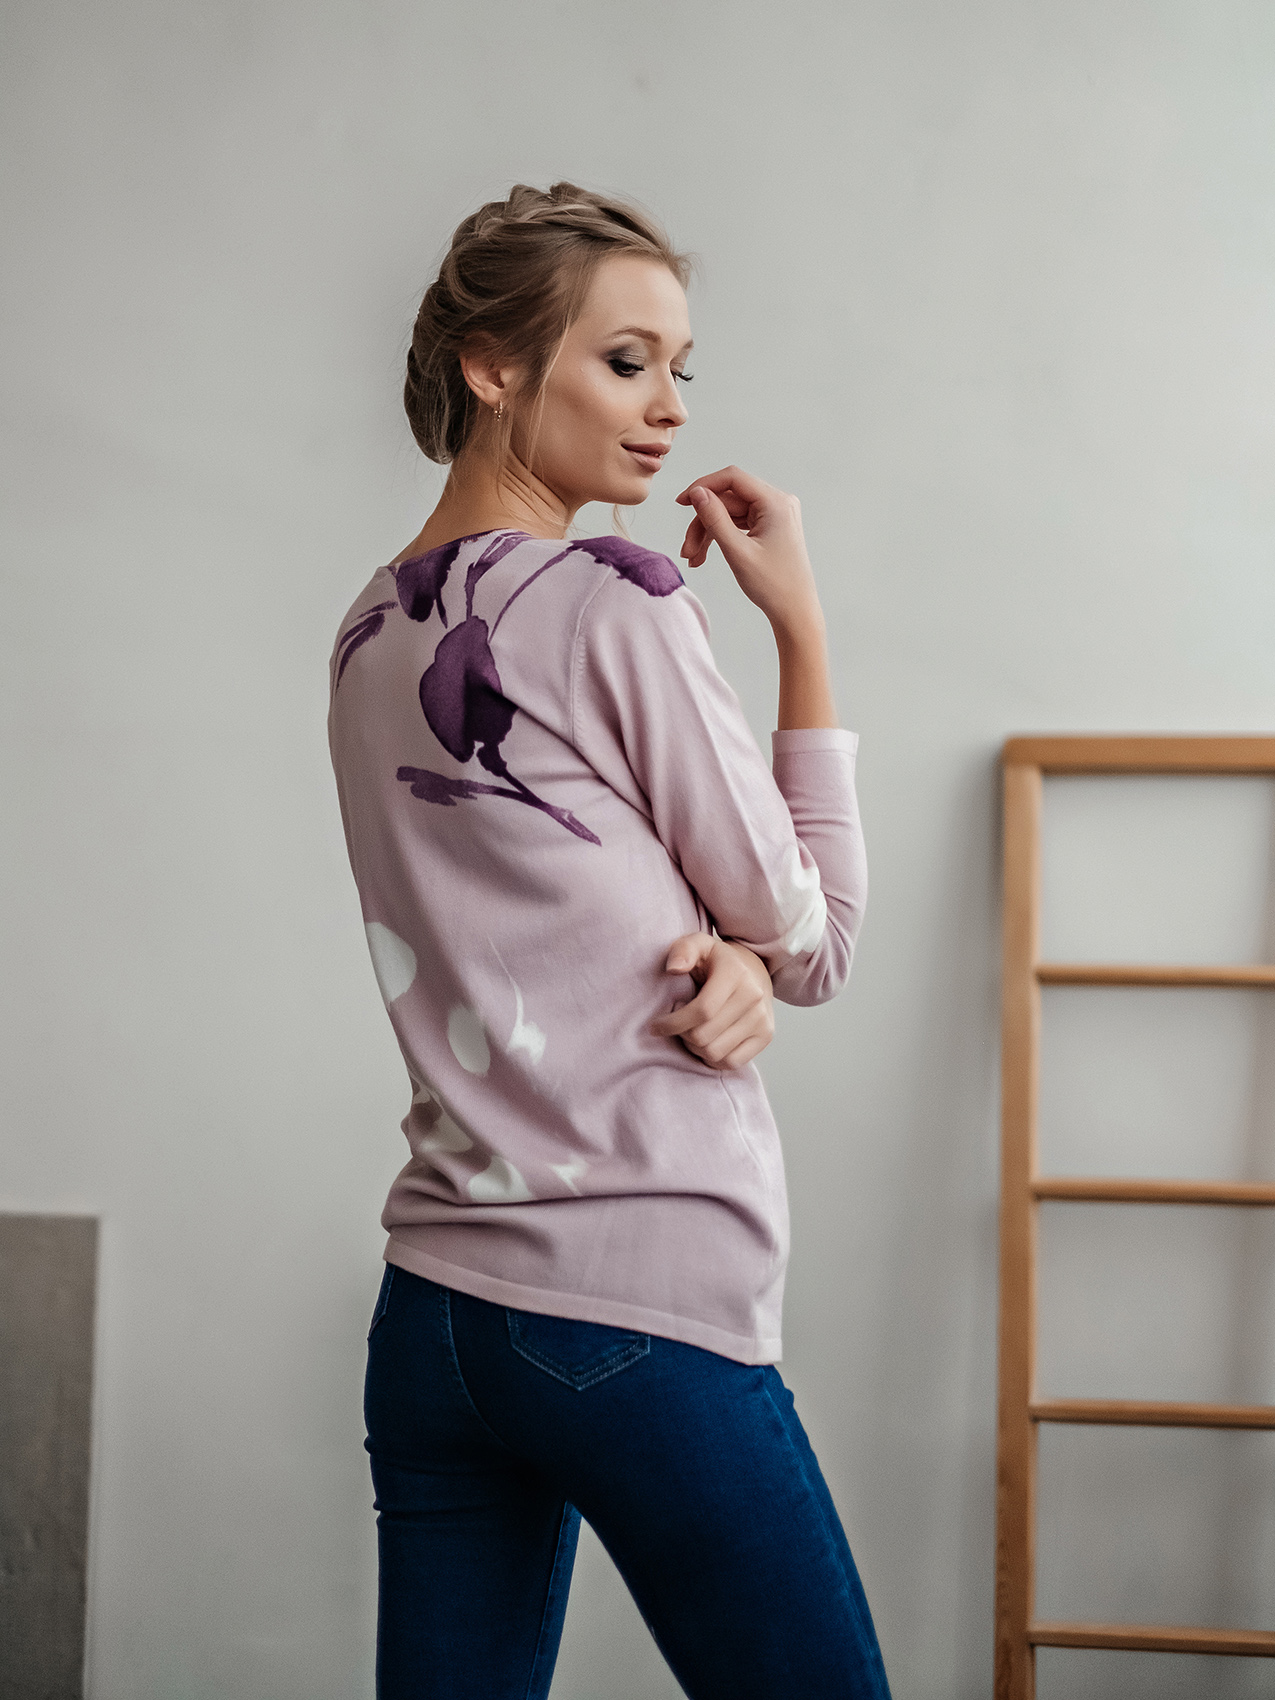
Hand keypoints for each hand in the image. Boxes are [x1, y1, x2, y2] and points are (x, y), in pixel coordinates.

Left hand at [649, 932, 774, 1069]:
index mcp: (735, 973)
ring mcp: (762, 1018)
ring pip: (715, 1053)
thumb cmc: (715, 960)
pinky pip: (732, 1062)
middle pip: (705, 1035)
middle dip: (681, 1035)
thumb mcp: (697, 945)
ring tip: (690, 1032)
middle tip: (675, 1026)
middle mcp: (753, 996)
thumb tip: (673, 968)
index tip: (656, 1025)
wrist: (753, 970)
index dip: (674, 1023)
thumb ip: (682, 950)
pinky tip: (706, 1043)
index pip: (702, 1010)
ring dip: (694, 1048)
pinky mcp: (766, 1035)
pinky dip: (712, 1059)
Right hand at [676, 465, 823, 638]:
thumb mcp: (737, 551)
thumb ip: (714, 518)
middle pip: (728, 500)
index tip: (681, 502)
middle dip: (703, 523)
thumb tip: (697, 492)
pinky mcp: (769, 527)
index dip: (703, 486)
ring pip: (729, 513)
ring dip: (708, 533)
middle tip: (686, 549)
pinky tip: (704, 556)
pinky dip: (720, 538)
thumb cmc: (774, 586)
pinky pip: (737, 524)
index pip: (733, 478)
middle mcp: (778, 503)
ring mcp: (774, 515)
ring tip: (693, 558)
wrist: (795, 611)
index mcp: (776, 503)